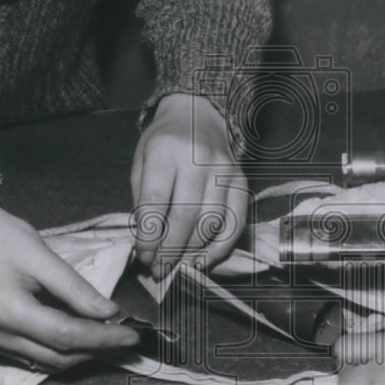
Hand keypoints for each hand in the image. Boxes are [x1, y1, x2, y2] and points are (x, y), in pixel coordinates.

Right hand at [0, 188, 138, 369]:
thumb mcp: (41, 255)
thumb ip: (74, 288)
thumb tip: (109, 312)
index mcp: (8, 312)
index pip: (67, 335)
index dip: (103, 338)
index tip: (133, 335)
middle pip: (58, 356)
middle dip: (97, 350)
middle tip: (127, 338)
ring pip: (47, 362)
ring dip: (81, 354)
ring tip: (111, 338)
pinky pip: (33, 356)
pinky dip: (61, 351)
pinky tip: (82, 337)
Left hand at [130, 93, 248, 277]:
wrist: (198, 114)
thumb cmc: (163, 142)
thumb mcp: (142, 161)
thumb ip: (143, 200)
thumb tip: (148, 244)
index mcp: (165, 151)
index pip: (156, 202)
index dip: (149, 236)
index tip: (143, 256)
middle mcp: (199, 159)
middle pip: (186, 216)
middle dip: (170, 251)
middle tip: (158, 270)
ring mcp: (225, 170)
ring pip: (212, 223)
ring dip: (192, 252)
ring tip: (176, 267)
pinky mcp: (242, 181)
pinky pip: (237, 222)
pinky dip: (221, 247)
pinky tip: (203, 260)